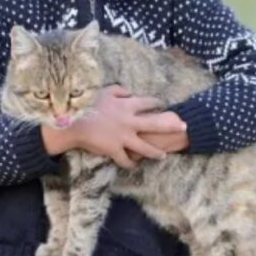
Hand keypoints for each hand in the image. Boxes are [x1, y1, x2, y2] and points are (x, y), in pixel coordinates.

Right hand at [44, 86, 186, 168]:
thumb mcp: (104, 91)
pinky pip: (126, 160)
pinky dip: (130, 163)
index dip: (156, 103)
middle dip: (171, 125)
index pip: (148, 103)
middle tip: (183, 127)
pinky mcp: (114, 150)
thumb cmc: (86, 103)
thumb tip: (130, 92)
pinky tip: (134, 165)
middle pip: (155, 124)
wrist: (72, 121)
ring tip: (162, 156)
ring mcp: (123, 138)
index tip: (163, 104)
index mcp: (127, 105)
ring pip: (145, 148)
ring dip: (155, 152)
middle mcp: (129, 122)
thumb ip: (120, 91)